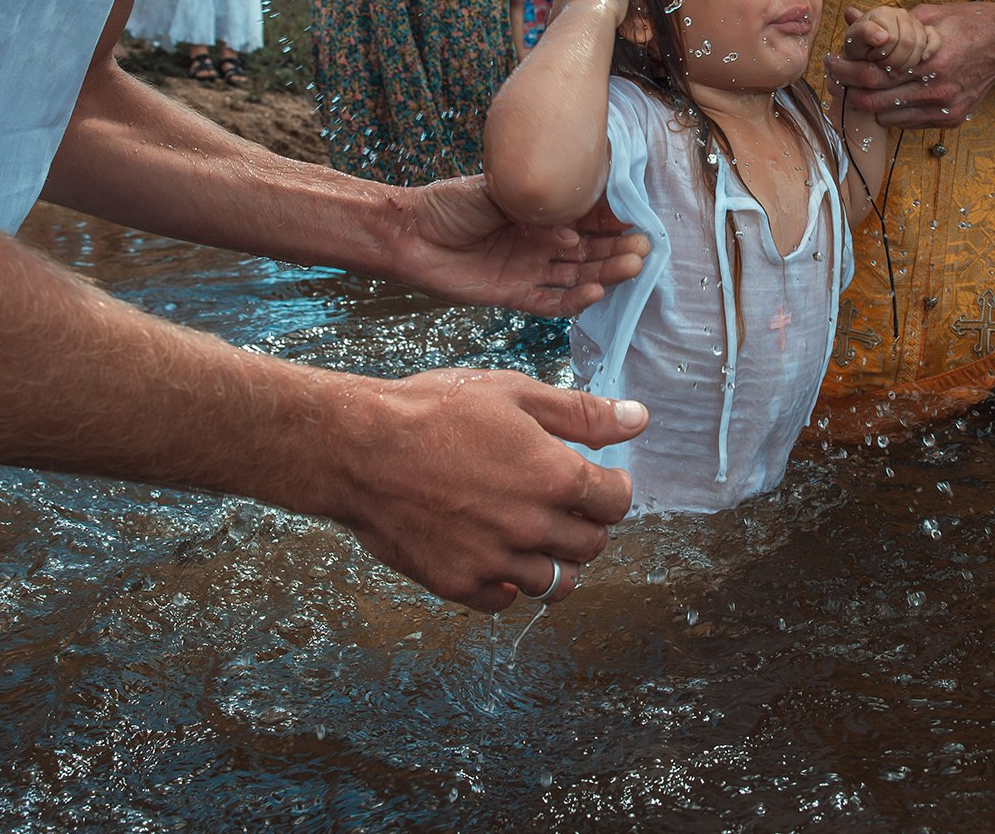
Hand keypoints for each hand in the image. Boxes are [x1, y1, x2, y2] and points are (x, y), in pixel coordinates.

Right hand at [321, 367, 646, 609]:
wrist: (357, 448)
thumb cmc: (432, 411)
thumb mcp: (514, 394)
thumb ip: (582, 413)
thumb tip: (637, 419)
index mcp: (554, 478)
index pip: (617, 503)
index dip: (612, 488)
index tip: (599, 480)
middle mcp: (531, 528)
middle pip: (591, 546)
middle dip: (587, 524)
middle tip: (564, 504)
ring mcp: (494, 562)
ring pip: (556, 584)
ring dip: (555, 560)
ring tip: (535, 533)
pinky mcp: (458, 584)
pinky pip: (504, 601)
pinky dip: (508, 584)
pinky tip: (495, 552)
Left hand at [392, 176, 647, 316]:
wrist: (408, 234)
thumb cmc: (449, 204)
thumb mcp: (495, 191)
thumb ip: (533, 208)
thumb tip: (570, 227)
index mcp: (539, 214)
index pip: (585, 219)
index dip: (612, 221)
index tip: (637, 219)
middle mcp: (539, 243)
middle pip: (588, 251)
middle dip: (617, 249)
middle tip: (645, 248)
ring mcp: (528, 270)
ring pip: (576, 276)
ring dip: (605, 274)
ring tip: (633, 268)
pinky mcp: (512, 295)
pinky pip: (550, 302)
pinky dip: (573, 301)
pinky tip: (596, 294)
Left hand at [826, 1, 994, 127]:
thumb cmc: (966, 23)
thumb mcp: (926, 15)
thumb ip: (887, 20)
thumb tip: (851, 15)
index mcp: (928, 58)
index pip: (872, 73)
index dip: (846, 70)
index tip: (832, 63)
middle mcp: (936, 88)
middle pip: (874, 99)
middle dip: (848, 89)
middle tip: (834, 79)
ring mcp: (944, 107)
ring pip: (886, 116)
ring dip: (868, 103)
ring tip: (856, 87)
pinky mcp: (950, 119)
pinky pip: (906, 124)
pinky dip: (890, 112)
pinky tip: (885, 96)